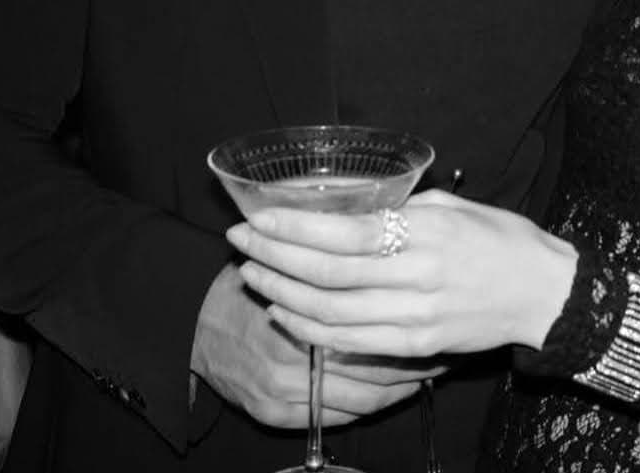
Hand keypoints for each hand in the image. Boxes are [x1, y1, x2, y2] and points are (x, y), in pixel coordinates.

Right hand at [191, 263, 438, 426]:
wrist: (192, 323)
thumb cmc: (248, 274)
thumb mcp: (290, 249)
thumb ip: (336, 246)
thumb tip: (394, 223)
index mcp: (300, 305)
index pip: (372, 318)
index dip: (413, 315)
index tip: (443, 309)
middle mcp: (293, 351)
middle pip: (375, 362)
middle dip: (417, 357)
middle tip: (447, 346)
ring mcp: (285, 389)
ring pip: (365, 395)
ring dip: (403, 384)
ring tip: (433, 369)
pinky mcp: (277, 414)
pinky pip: (343, 415)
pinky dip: (374, 403)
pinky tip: (397, 390)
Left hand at [225, 190, 577, 357]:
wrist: (543, 292)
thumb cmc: (501, 238)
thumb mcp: (454, 206)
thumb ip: (403, 209)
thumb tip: (356, 207)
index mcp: (424, 233)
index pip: (344, 233)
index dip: (294, 228)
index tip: (259, 218)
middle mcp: (415, 277)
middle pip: (327, 273)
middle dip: (275, 257)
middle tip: (240, 243)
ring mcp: (414, 317)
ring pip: (330, 312)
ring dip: (283, 294)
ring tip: (253, 275)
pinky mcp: (416, 346)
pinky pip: (351, 342)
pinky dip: (311, 329)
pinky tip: (287, 312)